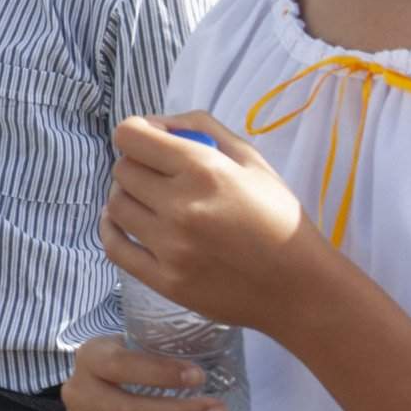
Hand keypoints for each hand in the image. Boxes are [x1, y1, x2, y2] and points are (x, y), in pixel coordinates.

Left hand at [100, 111, 325, 336]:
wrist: (299, 286)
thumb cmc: (278, 217)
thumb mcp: (251, 159)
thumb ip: (202, 129)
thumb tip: (156, 123)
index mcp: (204, 171)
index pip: (131, 137)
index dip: (136, 133)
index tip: (150, 141)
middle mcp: (181, 207)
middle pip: (123, 170)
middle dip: (137, 165)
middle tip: (158, 175)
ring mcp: (169, 247)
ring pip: (116, 205)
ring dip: (126, 196)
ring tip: (150, 201)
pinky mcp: (164, 280)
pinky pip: (114, 247)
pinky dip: (112, 228)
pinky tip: (123, 221)